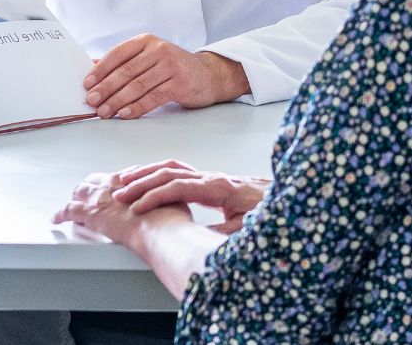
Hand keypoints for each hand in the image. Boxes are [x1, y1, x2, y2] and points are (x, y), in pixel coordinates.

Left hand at [52, 168, 193, 251]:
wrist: (162, 227)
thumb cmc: (173, 219)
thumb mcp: (179, 203)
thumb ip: (176, 202)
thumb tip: (183, 209)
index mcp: (138, 180)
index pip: (123, 177)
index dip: (118, 183)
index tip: (116, 186)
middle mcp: (115, 183)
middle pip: (99, 180)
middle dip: (94, 186)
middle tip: (90, 193)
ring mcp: (101, 196)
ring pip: (82, 191)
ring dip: (77, 197)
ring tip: (72, 203)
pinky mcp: (91, 212)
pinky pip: (69, 210)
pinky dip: (61, 213)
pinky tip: (56, 218)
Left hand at [83, 35, 249, 118]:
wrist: (208, 74)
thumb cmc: (171, 67)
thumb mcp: (148, 58)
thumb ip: (122, 62)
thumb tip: (91, 68)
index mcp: (146, 41)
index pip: (117, 54)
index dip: (100, 70)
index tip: (86, 84)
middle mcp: (158, 50)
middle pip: (126, 71)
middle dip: (106, 88)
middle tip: (91, 101)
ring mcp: (171, 65)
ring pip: (138, 85)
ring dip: (118, 101)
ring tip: (104, 112)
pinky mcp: (180, 83)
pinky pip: (153, 97)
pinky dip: (137, 107)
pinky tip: (125, 114)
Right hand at [112, 159, 270, 234]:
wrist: (292, 199)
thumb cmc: (272, 214)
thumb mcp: (249, 230)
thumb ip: (223, 235)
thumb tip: (200, 242)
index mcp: (219, 187)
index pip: (178, 186)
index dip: (155, 196)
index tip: (136, 208)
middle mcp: (213, 177)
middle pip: (169, 172)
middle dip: (141, 183)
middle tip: (119, 195)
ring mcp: (212, 177)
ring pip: (171, 168)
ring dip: (146, 175)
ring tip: (124, 184)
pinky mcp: (212, 181)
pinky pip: (179, 172)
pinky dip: (159, 174)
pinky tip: (148, 183)